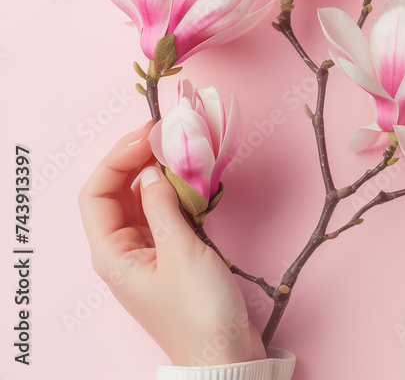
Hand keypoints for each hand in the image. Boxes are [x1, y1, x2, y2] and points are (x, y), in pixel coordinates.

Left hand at [79, 122, 264, 365]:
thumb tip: (152, 171)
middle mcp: (121, 251)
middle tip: (164, 135)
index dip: (118, 159)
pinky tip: (190, 181)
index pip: (96, 192)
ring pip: (139, 202)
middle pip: (115, 193)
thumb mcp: (182, 251)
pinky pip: (161, 215)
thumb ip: (164, 205)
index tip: (148, 136)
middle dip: (135, 161)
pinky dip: (172, 194)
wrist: (224, 352)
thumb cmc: (200, 310)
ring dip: (155, 174)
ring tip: (178, 151)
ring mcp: (145, 254)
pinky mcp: (168, 257)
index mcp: (111, 253)